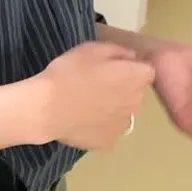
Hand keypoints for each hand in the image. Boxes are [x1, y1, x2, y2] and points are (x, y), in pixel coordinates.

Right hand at [31, 42, 155, 149]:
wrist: (46, 108)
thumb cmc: (69, 72)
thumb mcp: (91, 48)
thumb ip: (118, 50)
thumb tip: (131, 58)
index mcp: (137, 77)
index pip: (145, 70)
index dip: (128, 68)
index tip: (109, 68)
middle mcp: (137, 102)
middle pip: (134, 93)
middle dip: (121, 88)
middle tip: (94, 85)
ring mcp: (123, 125)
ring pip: (121, 113)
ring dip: (111, 108)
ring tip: (85, 105)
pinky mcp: (108, 142)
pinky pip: (107, 131)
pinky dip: (98, 127)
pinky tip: (81, 121)